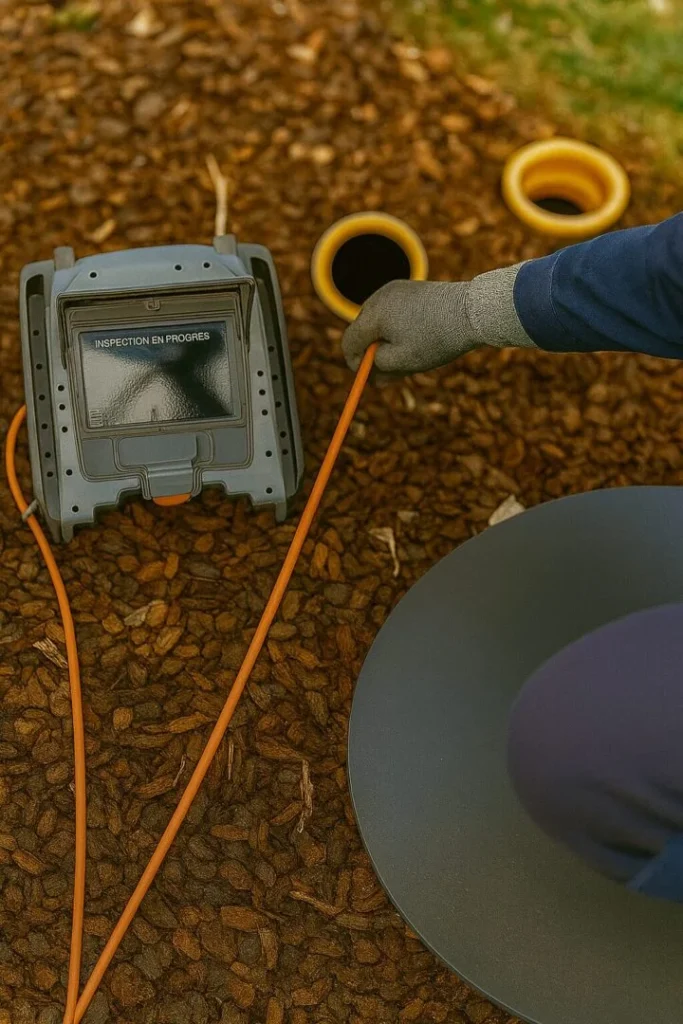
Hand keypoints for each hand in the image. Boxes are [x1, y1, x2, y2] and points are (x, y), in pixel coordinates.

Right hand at [341, 265, 534, 376]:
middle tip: (385, 373)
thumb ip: (378, 367)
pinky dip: (396, 326)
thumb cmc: (437, 339)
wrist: (472, 311)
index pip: (350, 341)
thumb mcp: (403, 361)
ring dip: (384, 339)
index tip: (367, 377)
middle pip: (362, 329)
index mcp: (374, 314)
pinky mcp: (410, 288)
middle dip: (370, 351)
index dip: (355, 362)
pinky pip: (393, 310)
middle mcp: (380, 297)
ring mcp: (395, 289)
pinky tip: (414, 339)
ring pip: (378, 320)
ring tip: (404, 358)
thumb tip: (367, 371)